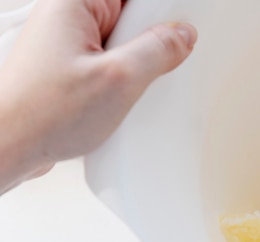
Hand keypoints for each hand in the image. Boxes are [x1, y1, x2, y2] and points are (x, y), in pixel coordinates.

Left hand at [0, 0, 196, 193]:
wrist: (8, 147)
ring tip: (124, 89)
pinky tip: (117, 100)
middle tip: (141, 69)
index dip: (161, 13)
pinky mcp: (70, 69)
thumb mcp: (118, 80)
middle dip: (147, 43)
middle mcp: (67, 18)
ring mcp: (68, 44)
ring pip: (122, 44)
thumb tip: (181, 36)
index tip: (179, 31)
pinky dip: (121, 81)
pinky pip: (109, 64)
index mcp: (74, 3)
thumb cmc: (41, 114)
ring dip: (134, 67)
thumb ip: (157, 51)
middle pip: (130, 17)